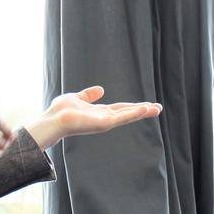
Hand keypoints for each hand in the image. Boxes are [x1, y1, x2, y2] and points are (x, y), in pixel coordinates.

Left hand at [25, 86, 162, 150]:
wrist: (54, 119)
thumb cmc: (61, 111)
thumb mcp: (77, 97)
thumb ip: (89, 95)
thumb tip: (101, 90)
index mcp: (100, 113)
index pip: (121, 109)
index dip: (134, 106)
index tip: (147, 105)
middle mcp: (105, 118)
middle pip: (128, 113)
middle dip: (143, 110)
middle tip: (159, 108)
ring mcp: (106, 122)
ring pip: (128, 116)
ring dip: (143, 112)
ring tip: (157, 108)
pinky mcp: (105, 123)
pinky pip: (123, 117)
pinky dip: (134, 113)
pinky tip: (145, 109)